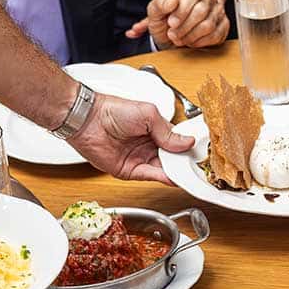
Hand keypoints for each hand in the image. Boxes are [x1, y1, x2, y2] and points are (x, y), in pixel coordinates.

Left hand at [68, 93, 194, 182]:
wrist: (89, 120)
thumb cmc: (113, 110)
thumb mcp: (148, 114)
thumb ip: (167, 132)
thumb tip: (186, 142)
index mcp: (155, 130)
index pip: (176, 142)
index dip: (187, 148)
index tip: (199, 153)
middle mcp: (149, 145)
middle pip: (172, 158)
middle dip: (184, 162)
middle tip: (197, 166)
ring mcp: (140, 158)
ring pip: (163, 169)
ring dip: (176, 172)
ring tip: (189, 173)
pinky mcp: (130, 170)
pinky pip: (150, 176)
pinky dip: (163, 177)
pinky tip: (173, 177)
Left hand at [129, 0, 227, 48]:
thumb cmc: (172, 4)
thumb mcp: (157, 4)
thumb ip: (157, 5)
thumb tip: (168, 4)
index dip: (181, 12)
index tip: (170, 23)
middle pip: (202, 11)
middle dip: (185, 27)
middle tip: (173, 35)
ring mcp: (219, 7)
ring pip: (211, 24)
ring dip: (193, 35)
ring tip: (181, 39)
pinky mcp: (224, 20)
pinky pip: (219, 33)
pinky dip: (204, 41)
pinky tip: (193, 41)